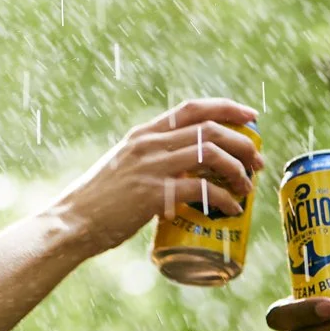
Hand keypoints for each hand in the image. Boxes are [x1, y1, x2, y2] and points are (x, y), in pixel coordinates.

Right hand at [45, 98, 261, 256]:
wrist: (71, 223)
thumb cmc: (99, 202)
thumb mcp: (124, 169)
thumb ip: (151, 164)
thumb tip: (185, 176)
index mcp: (142, 135)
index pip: (191, 108)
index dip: (226, 108)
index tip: (251, 117)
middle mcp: (148, 144)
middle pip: (209, 129)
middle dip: (242, 142)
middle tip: (258, 161)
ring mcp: (150, 167)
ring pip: (210, 154)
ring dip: (238, 169)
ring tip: (248, 187)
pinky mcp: (153, 195)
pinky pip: (201, 191)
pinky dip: (224, 199)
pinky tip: (232, 209)